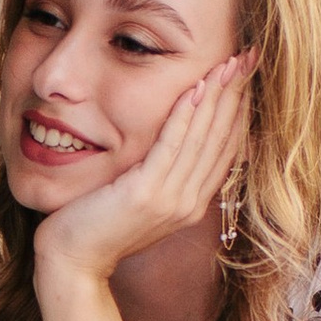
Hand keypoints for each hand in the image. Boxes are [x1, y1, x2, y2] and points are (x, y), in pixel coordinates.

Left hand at [31, 53, 254, 288]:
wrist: (72, 262)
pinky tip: (195, 88)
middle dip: (236, 95)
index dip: (239, 110)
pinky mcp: (146, 195)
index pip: (226, 149)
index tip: (246, 76)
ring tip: (228, 63)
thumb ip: (163, 176)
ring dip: (217, 97)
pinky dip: (184, 116)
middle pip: (221, 139)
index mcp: (192, 204)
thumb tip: (175, 144)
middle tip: (248, 57)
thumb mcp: (140, 199)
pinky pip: (171, 147)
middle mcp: (189, 203)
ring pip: (201, 139)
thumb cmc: (97, 227)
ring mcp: (170, 201)